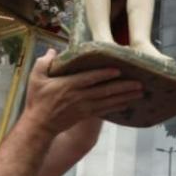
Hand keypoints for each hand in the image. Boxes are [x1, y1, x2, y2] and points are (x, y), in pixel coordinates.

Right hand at [21, 49, 142, 133]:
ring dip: (125, 96)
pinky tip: (127, 103)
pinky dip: (117, 106)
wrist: (39, 125)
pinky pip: (105, 110)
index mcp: (69, 85)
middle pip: (105, 90)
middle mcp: (79, 96)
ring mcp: (84, 107)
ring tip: (140, 92)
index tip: (119, 70)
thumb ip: (44, 62)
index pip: (90, 78)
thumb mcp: (35, 78)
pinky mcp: (86, 115)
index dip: (105, 74)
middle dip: (123, 87)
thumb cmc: (37, 100)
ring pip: (108, 101)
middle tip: (140, 82)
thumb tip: (53, 50)